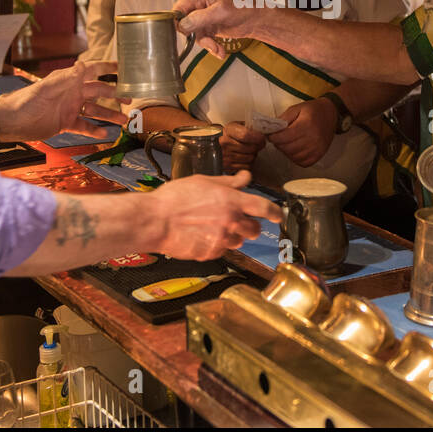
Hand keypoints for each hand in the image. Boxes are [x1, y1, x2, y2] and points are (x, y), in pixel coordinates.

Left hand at [3, 60, 128, 140]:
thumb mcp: (47, 87)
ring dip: (109, 114)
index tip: (124, 67)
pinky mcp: (66, 123)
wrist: (12, 121)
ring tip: (124, 120)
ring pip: (95, 110)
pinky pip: (84, 125)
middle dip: (115, 94)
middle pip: (98, 91)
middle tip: (130, 99)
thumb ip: (67, 78)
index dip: (107, 68)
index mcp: (69, 80)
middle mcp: (72, 92)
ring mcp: (70, 108)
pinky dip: (94, 130)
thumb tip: (84, 65)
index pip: (92, 70)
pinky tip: (104, 134)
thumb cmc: (27, 100)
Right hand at [150, 171, 282, 258]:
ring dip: (233, 235)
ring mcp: (221, 240)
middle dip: (251, 225)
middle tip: (238, 220)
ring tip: (214, 226)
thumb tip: (245, 177)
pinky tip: (202, 235)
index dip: (275, 212)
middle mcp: (230, 221)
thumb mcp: (203, 181)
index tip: (278, 214)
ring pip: (239, 241)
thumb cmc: (174, 199)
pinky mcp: (211, 253)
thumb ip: (228, 182)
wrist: (154, 221)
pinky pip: (222, 250)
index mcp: (231, 201)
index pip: (264, 208)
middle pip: (255, 229)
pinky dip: (217, 244)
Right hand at [173, 0, 253, 58]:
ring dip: (206, 44)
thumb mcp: (220, 12)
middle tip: (208, 41)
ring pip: (193, 35)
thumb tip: (183, 25)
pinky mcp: (207, 28)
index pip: (178, 8)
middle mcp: (198, 5)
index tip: (185, 33)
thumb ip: (200, 18)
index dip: (178, 22)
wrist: (255, 20)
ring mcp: (202, 17)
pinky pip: (202, 40)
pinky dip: (210, 46)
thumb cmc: (243, 8)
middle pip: (184, 24)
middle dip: (195, 36)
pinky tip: (219, 50)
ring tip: (217, 48)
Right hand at [220, 121, 266, 172]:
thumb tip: (261, 131)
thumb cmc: (224, 135)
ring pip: (250, 158)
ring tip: (250, 150)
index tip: (262, 138)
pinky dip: (249, 163)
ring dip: (254, 154)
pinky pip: (246, 167)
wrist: (209, 145)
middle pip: (251, 148)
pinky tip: (245, 157)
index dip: (258, 137)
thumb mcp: (233, 126)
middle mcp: (225, 144)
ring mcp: (226, 157)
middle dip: (258, 146)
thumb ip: (247, 127)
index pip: (246, 135)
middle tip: (259, 144)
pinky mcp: (227, 167)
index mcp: (227, 131)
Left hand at [268, 99, 336, 166]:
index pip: (283, 137)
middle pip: (287, 148)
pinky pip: (302, 162)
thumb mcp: (296, 108)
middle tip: (277, 139)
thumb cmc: (313, 111)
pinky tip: (295, 150)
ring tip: (286, 143)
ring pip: (293, 156)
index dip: (273, 137)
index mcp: (306, 124)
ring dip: (286, 151)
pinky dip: (295, 158)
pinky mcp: (319, 155)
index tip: (270, 135)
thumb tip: (271, 129)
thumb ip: (283, 118)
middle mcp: (313, 138)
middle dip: (278, 144)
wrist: (331, 114)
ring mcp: (317, 148)